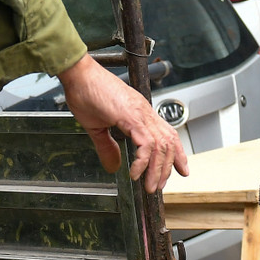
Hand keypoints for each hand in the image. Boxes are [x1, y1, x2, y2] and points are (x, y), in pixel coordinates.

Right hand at [56, 55, 189, 193]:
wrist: (78, 74)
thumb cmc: (86, 91)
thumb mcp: (97, 126)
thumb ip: (108, 147)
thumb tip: (113, 167)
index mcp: (139, 113)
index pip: (168, 135)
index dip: (177, 154)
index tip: (181, 169)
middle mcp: (144, 112)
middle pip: (169, 143)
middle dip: (167, 168)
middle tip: (159, 185)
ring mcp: (139, 113)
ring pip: (161, 146)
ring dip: (157, 169)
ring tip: (149, 185)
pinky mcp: (130, 116)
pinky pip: (145, 143)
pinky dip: (143, 161)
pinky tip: (135, 172)